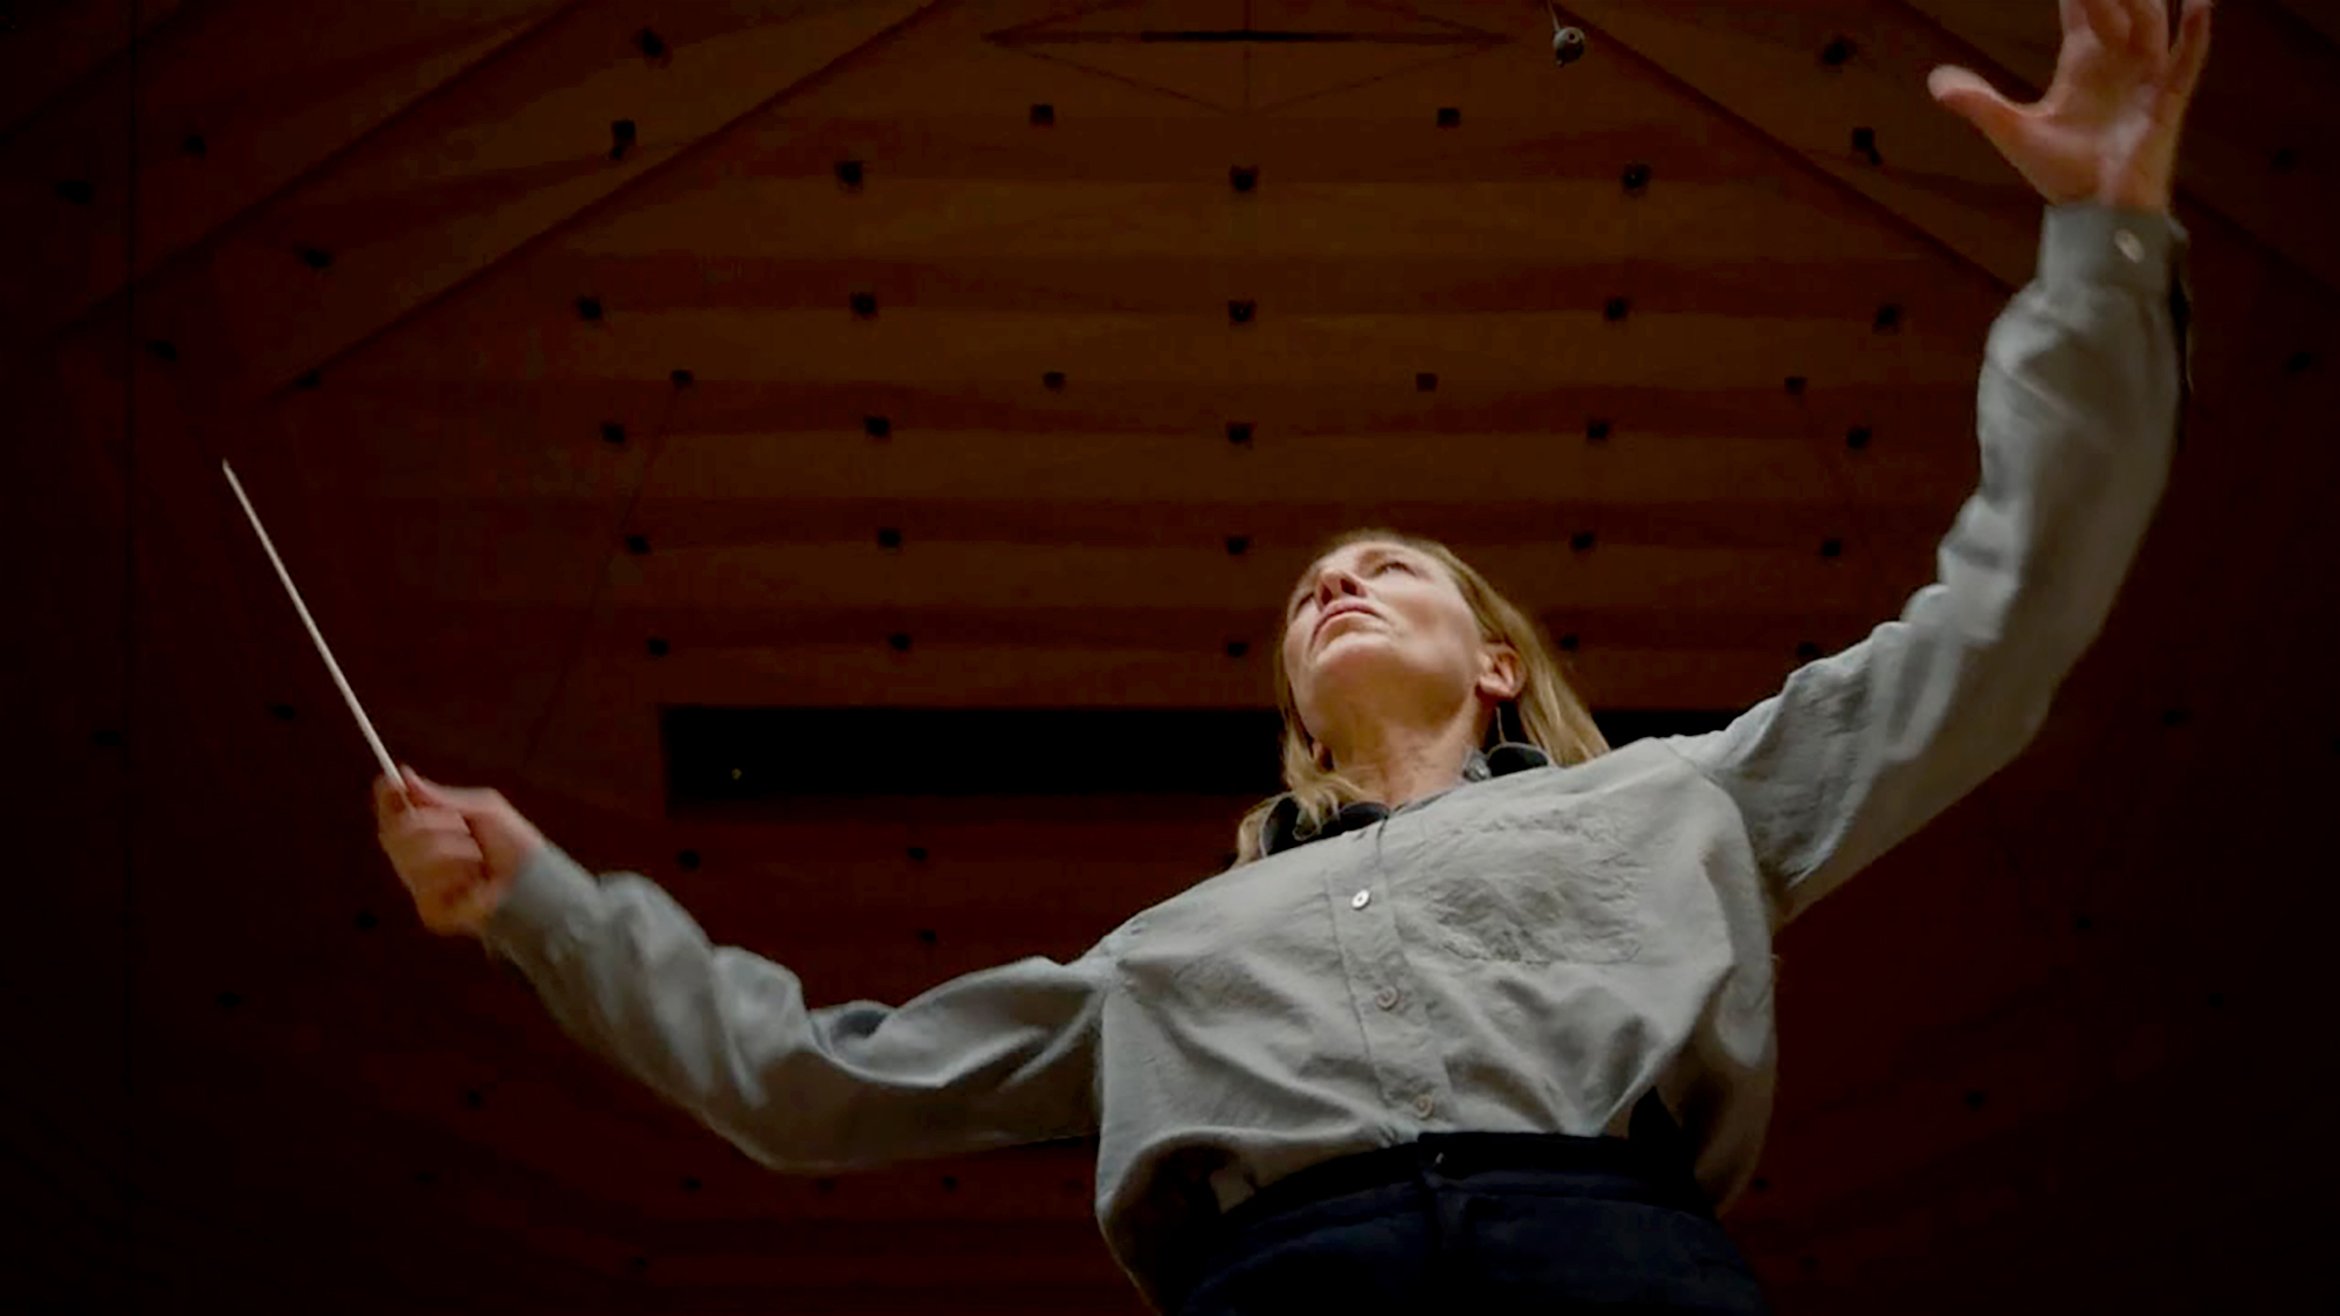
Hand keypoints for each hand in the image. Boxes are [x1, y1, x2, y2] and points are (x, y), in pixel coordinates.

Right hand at [373, 766, 547, 936]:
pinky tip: (474, 882)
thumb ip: (445, 797)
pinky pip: (426, 886)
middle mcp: (416, 859)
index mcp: (426, 832)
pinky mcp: (430, 911)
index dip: (387, 799)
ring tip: (477, 856)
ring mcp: (421, 886)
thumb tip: (406, 778)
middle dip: (432, 822)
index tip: (391, 784)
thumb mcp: (485, 809)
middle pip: (393, 832)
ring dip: (453, 849)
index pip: (391, 814)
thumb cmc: (513, 843)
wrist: (534, 881)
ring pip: (413, 857)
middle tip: (460, 824)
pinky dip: (456, 876)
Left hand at [1929, 0, 2212, 212]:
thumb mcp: (2013, 131)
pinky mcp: (2168, 100)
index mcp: (2082, 64)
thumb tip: (1935, 81)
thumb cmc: (2059, 173)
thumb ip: (1978, 103)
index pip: (2083, 9)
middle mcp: (2118, 62)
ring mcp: (2146, 77)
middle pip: (2120, 5)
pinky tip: (2200, 1)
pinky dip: (2196, 30)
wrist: (2094, 213)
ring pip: (2152, 22)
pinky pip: (2188, 59)